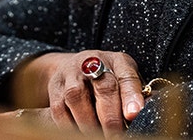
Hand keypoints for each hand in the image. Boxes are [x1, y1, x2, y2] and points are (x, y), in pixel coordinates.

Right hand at [14, 50, 143, 136]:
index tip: (133, 114)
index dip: (131, 95)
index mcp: (117, 61)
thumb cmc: (106, 78)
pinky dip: (70, 125)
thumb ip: (132, 95)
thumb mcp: (123, 80)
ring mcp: (71, 73)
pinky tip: (80, 132)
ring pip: (77, 97)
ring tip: (98, 135)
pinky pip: (59, 109)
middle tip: (116, 136)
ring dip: (88, 122)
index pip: (126, 76)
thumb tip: (137, 115)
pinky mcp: (54, 86)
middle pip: (104, 87)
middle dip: (111, 117)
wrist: (74, 67)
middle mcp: (93, 62)